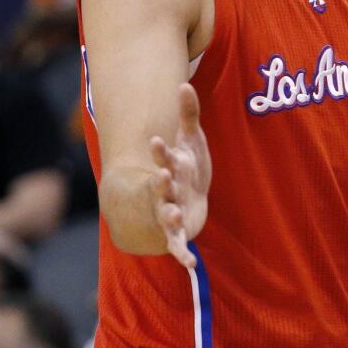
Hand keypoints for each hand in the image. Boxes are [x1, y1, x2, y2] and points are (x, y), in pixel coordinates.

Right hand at [149, 84, 211, 267]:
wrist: (183, 198)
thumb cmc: (187, 166)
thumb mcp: (191, 139)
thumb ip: (188, 113)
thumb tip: (183, 83)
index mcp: (170, 167)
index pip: (163, 157)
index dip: (160, 151)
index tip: (156, 140)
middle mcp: (166, 190)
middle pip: (162, 186)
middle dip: (162, 182)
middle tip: (162, 175)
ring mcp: (170, 211)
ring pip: (167, 214)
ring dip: (168, 214)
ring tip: (173, 213)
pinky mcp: (178, 231)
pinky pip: (178, 244)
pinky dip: (182, 254)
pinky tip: (190, 264)